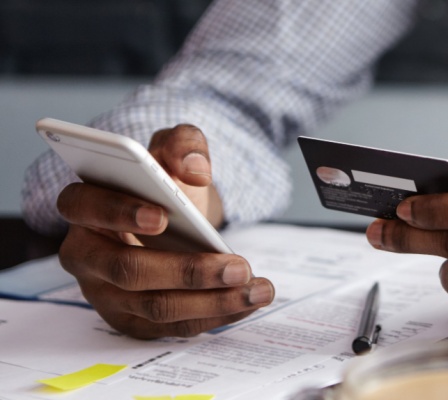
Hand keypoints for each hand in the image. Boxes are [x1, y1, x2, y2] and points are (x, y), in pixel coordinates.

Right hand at [56, 124, 274, 338]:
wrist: (174, 218)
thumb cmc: (164, 185)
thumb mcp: (174, 152)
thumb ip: (184, 144)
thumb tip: (195, 169)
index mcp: (84, 205)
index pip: (84, 207)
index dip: (119, 212)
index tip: (162, 216)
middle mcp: (86, 255)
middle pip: (127, 270)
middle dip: (187, 271)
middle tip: (238, 266)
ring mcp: (107, 294)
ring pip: (156, 306)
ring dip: (213, 301)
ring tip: (258, 288)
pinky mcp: (133, 320)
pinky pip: (174, 326)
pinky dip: (216, 316)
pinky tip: (248, 301)